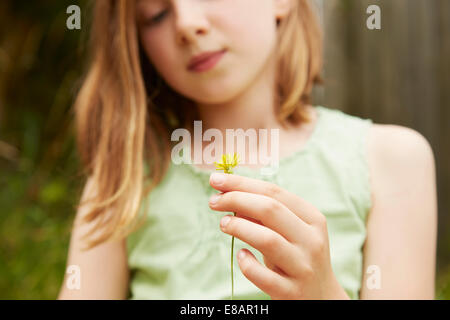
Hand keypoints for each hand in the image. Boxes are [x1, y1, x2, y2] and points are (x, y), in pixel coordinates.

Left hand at [208, 172, 349, 299]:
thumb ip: (265, 215)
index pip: (274, 192)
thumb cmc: (297, 257)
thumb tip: (230, 194)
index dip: (242, 183)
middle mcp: (311, 241)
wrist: (321, 299)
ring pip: (267, 239)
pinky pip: (262, 275)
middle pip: (270, 210)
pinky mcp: (291, 292)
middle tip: (214, 201)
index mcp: (312, 219)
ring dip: (239, 227)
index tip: (216, 180)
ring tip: (223, 224)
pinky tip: (240, 255)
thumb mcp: (290, 233)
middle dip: (236, 199)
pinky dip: (246, 263)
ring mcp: (303, 267)